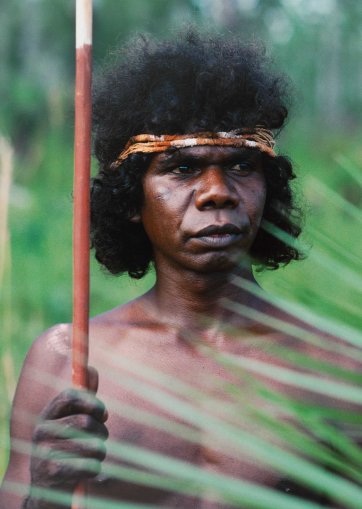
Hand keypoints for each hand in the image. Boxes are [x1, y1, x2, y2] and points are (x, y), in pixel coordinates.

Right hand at [29, 367, 107, 494]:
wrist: (48, 489)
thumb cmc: (68, 448)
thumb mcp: (72, 421)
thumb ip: (84, 398)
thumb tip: (91, 369)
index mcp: (49, 414)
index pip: (70, 395)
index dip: (92, 401)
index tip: (103, 413)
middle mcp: (42, 430)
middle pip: (84, 422)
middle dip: (101, 432)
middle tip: (101, 438)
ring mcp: (43, 451)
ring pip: (90, 445)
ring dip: (100, 452)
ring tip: (95, 456)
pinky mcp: (50, 473)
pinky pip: (87, 466)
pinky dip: (95, 469)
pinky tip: (89, 471)